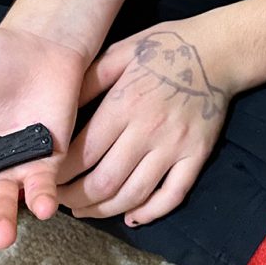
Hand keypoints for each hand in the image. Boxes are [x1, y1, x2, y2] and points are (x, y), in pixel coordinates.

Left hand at [56, 22, 230, 226]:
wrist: (219, 50)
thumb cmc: (165, 47)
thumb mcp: (120, 52)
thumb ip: (89, 80)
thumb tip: (58, 110)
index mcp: (124, 104)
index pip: (83, 153)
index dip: (59, 174)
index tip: (46, 179)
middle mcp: (148, 130)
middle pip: (104, 182)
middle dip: (74, 198)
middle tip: (60, 201)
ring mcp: (175, 147)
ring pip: (134, 195)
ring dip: (104, 211)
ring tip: (86, 211)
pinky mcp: (197, 156)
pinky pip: (172, 196)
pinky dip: (150, 213)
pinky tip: (132, 217)